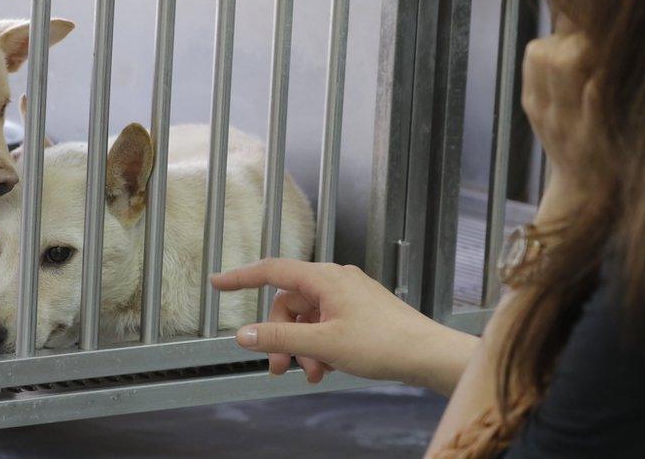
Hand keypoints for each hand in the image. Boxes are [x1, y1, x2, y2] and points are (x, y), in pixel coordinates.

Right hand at [211, 259, 476, 394]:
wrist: (427, 354)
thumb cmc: (383, 344)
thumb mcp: (323, 344)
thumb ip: (280, 337)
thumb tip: (243, 334)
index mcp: (325, 278)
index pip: (272, 271)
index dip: (241, 277)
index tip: (217, 283)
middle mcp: (336, 281)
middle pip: (289, 304)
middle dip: (280, 336)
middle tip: (279, 367)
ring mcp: (349, 296)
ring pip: (308, 319)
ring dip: (302, 347)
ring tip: (312, 374)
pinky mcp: (359, 312)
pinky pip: (326, 325)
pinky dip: (319, 346)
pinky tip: (327, 370)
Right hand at [521, 16, 600, 225]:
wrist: (585, 192)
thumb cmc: (575, 144)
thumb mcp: (553, 112)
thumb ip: (554, 76)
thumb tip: (568, 32)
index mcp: (535, 102)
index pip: (536, 52)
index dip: (559, 38)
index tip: (581, 48)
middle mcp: (547, 110)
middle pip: (549, 52)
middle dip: (575, 40)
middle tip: (598, 53)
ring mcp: (569, 122)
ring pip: (567, 64)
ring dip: (590, 52)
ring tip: (605, 64)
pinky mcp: (594, 135)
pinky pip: (594, 97)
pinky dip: (599, 82)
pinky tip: (607, 78)